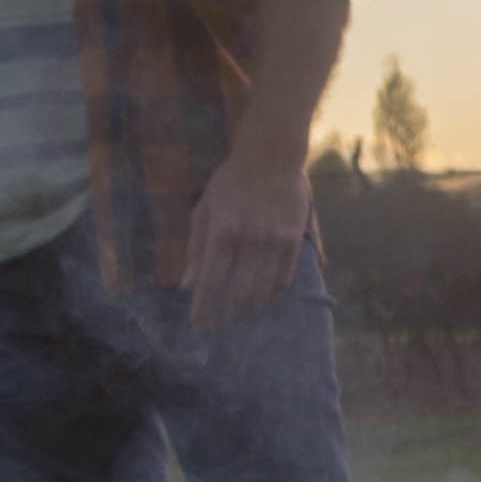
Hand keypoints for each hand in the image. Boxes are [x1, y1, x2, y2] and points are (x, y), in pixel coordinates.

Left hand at [183, 140, 311, 326]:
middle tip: (219, 326)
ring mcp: (273, 240)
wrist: (270, 155)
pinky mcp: (293, 239)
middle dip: (226, 313)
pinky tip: (263, 298)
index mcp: (222, 231)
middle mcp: (248, 239)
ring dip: (249, 307)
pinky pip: (283, 276)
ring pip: (261, 288)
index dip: (204, 307)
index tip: (199, 324)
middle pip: (237, 290)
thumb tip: (187, 285)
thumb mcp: (205, 210)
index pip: (211, 280)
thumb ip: (196, 248)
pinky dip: (272, 292)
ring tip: (239, 317)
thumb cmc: (230, 183)